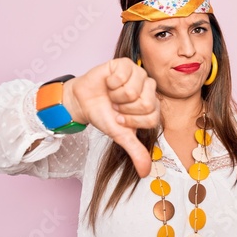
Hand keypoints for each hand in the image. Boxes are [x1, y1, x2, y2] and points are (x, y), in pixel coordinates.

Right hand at [63, 58, 158, 176]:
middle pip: (146, 103)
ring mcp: (139, 74)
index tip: (121, 118)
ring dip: (116, 95)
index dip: (131, 121)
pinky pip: (123, 75)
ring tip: (112, 95)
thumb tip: (145, 172)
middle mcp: (149, 89)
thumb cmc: (105, 116)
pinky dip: (111, 82)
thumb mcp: (121, 136)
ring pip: (134, 90)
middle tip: (116, 106)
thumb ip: (136, 152)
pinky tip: (109, 83)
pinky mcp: (126, 64)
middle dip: (124, 109)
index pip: (151, 118)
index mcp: (153, 106)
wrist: (83, 102)